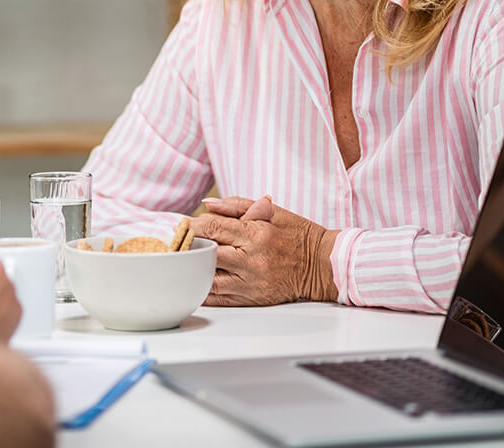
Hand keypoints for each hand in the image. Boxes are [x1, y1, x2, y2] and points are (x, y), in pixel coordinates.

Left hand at [189, 196, 338, 306]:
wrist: (324, 265)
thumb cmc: (297, 235)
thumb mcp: (272, 211)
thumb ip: (236, 205)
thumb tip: (208, 204)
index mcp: (256, 235)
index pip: (214, 228)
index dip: (193, 225)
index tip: (183, 224)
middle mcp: (252, 261)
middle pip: (207, 254)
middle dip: (189, 246)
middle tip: (179, 242)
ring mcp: (251, 283)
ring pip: (208, 279)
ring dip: (193, 269)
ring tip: (185, 261)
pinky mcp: (252, 299)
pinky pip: (218, 299)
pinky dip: (202, 289)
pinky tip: (194, 280)